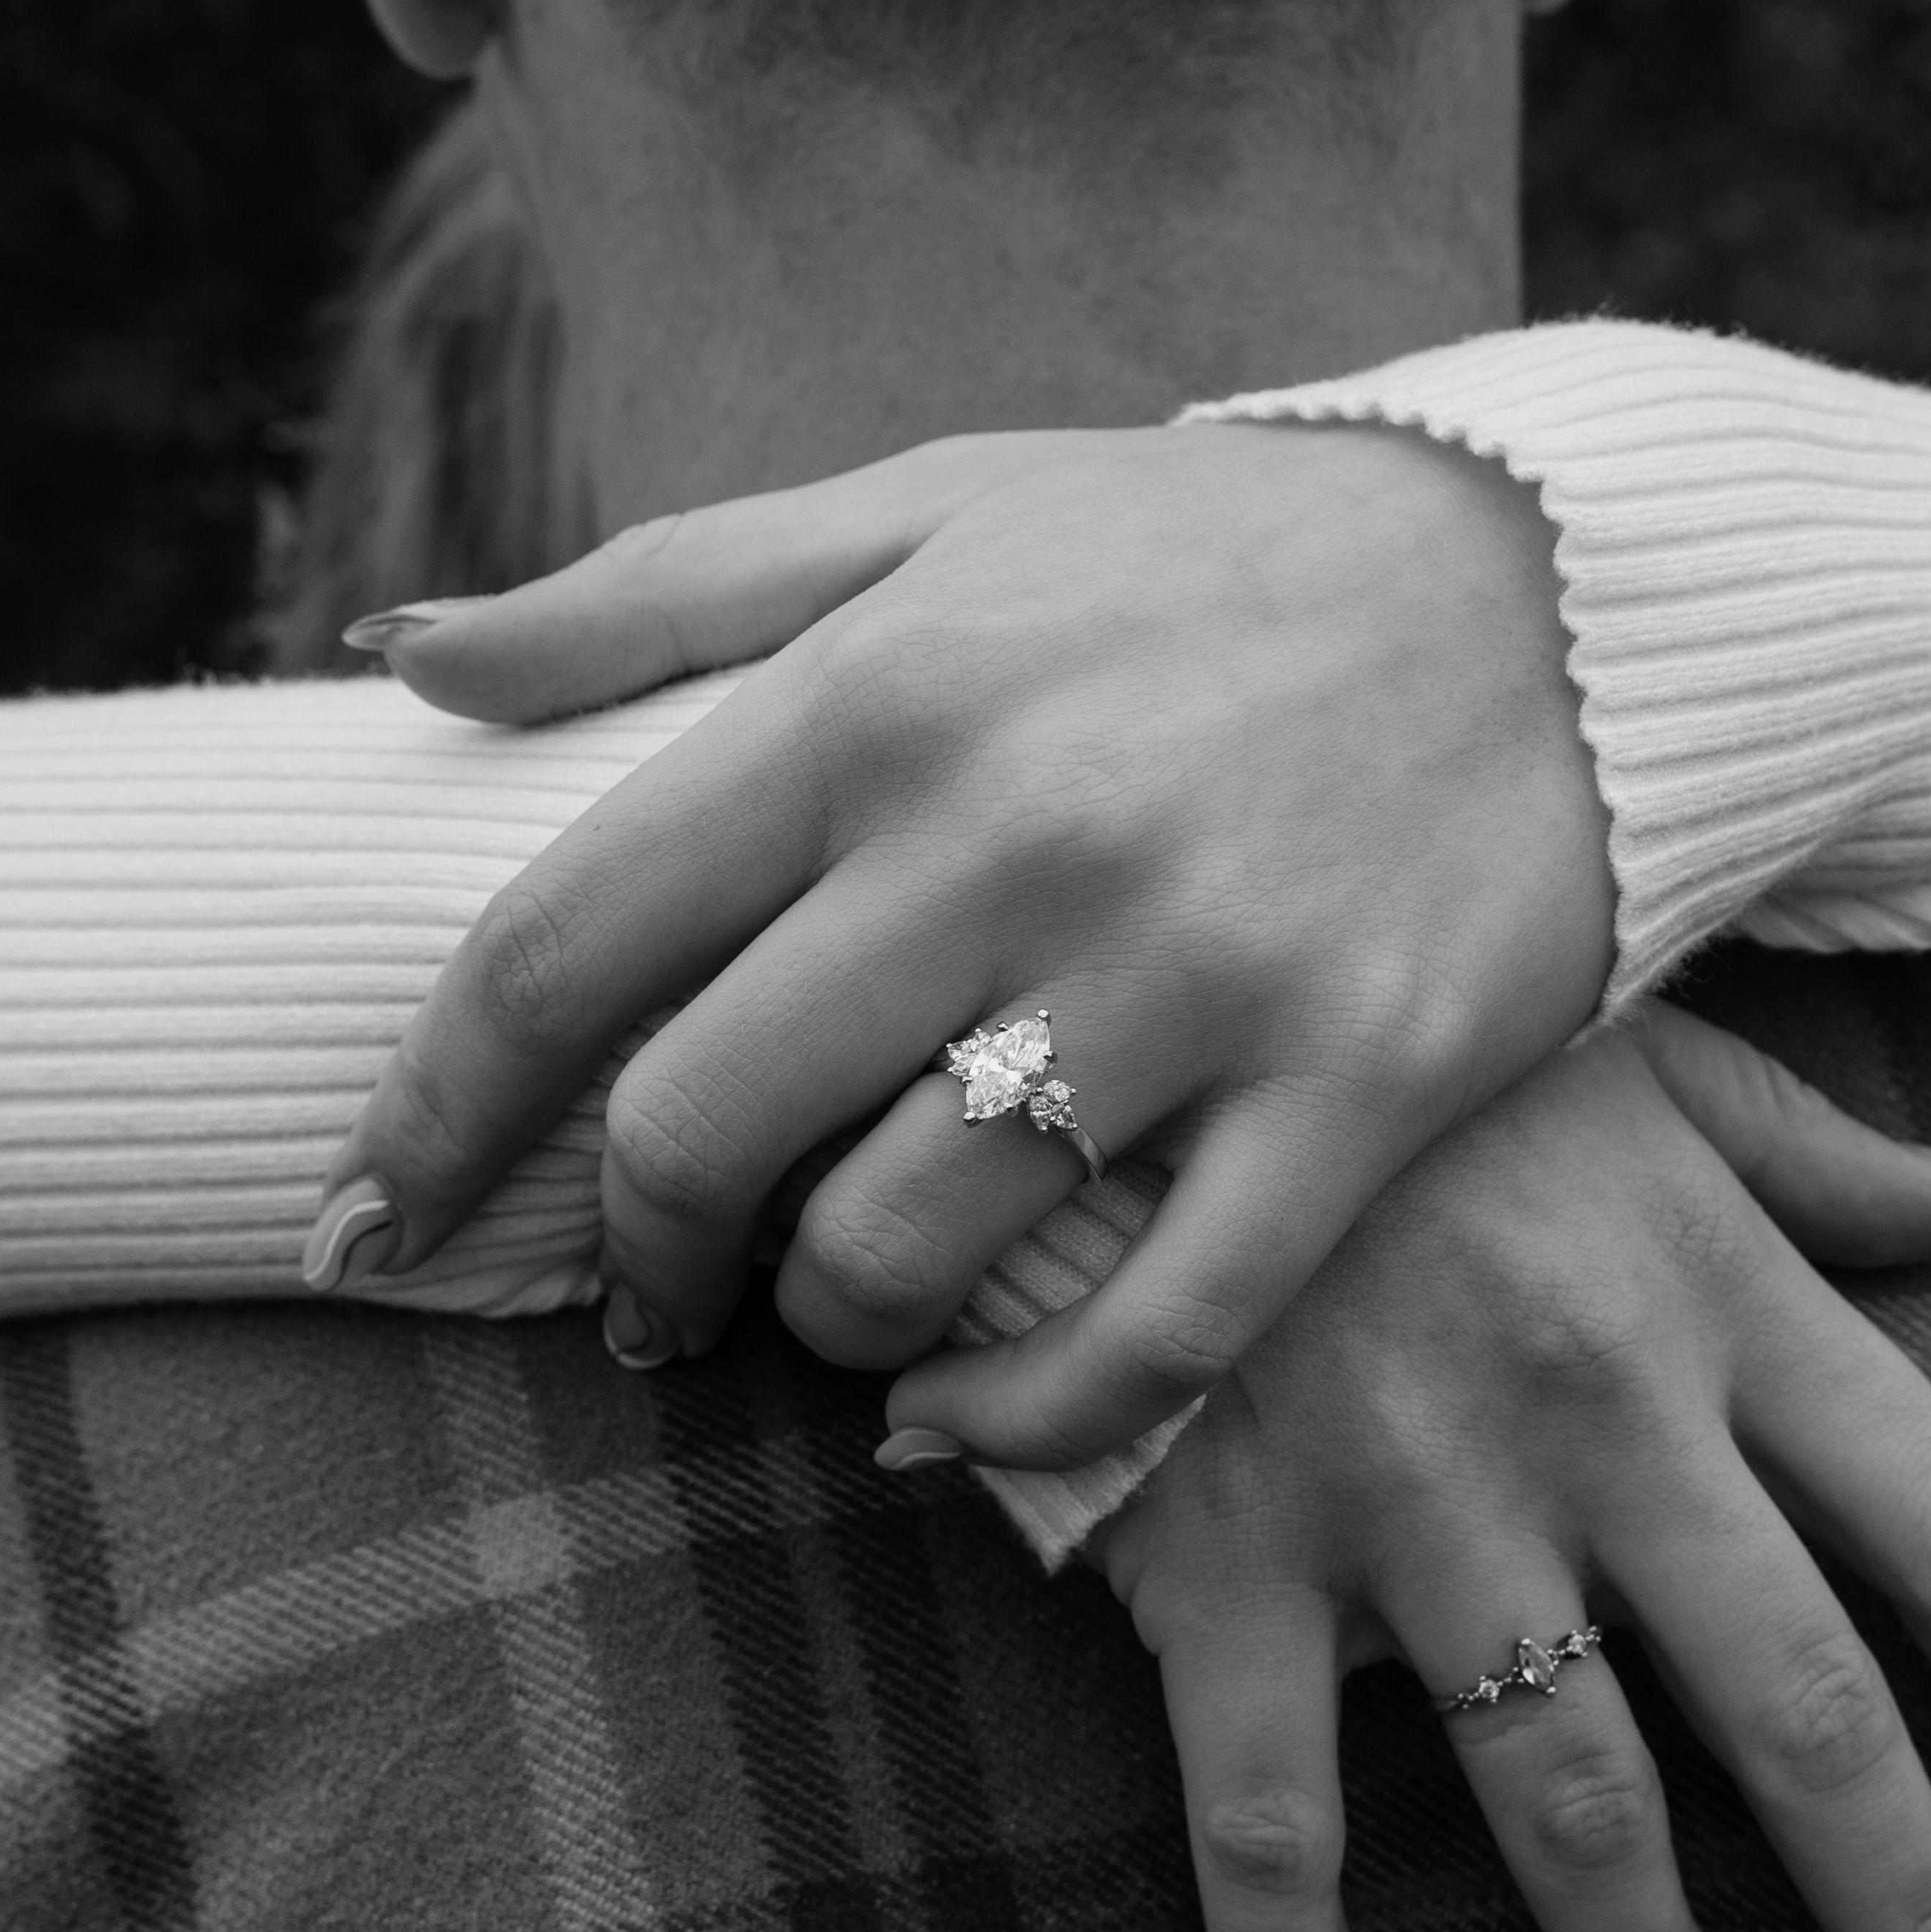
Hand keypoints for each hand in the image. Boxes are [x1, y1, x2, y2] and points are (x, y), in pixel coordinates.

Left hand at [315, 418, 1614, 1465]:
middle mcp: (1016, 828)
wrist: (1566, 573)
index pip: (567, 939)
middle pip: (708, 1125)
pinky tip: (955, 1420)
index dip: (429, 1110)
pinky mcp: (1361, 1083)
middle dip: (634, 1254)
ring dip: (823, 1326)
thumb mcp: (927, 511)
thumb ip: (656, 592)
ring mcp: (1197, 970)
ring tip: (834, 1312)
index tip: (364, 1218)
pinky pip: (1151, 1336)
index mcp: (877, 688)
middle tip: (646, 1297)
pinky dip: (1019, 1419)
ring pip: (903, 1248)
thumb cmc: (1198, 553)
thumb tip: (402, 657)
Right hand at [1078, 1006, 1930, 1931]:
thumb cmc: (1406, 1038)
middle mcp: (1598, 1417)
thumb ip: (1816, 1154)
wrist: (1125, 1009)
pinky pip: (1266, 1811)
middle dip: (1919, 1927)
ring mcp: (1410, 1500)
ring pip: (1568, 1801)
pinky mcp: (1230, 1554)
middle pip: (1806, 1719)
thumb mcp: (1640, 1058)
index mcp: (1718, 1301)